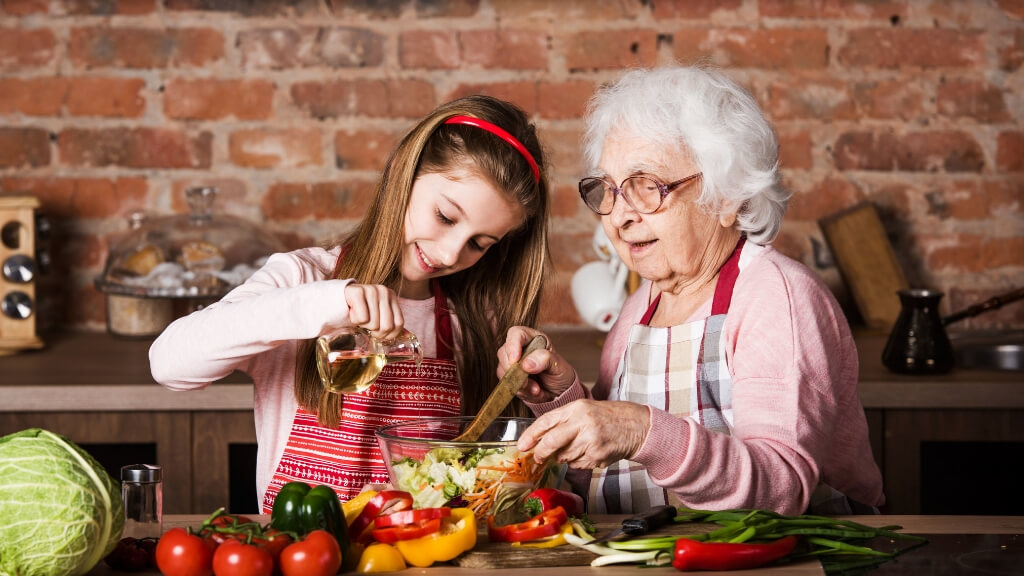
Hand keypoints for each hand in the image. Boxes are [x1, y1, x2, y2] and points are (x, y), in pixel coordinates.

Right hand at [344, 284, 404, 340]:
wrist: (338, 298)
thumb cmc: (361, 309)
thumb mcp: (379, 314)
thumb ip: (391, 323)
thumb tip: (406, 336)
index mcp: (392, 296)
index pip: (399, 323)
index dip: (390, 335)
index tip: (381, 335)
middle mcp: (384, 291)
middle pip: (387, 326)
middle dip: (376, 333)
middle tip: (368, 328)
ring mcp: (371, 290)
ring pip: (373, 324)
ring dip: (364, 326)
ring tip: (360, 317)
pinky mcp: (358, 292)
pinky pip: (362, 318)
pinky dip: (355, 321)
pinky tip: (353, 312)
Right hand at [498, 326, 575, 402]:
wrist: (559, 393)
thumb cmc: (560, 374)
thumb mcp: (558, 365)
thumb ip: (545, 359)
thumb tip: (526, 364)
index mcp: (533, 339)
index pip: (516, 333)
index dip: (513, 345)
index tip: (515, 360)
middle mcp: (520, 348)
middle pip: (504, 352)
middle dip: (513, 369)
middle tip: (526, 381)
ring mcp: (513, 364)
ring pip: (502, 369)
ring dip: (518, 383)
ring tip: (536, 389)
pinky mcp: (510, 378)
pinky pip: (506, 384)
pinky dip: (519, 391)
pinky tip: (533, 392)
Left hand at [516, 399, 649, 468]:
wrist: (636, 426)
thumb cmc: (608, 417)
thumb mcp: (584, 409)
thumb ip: (562, 421)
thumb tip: (539, 439)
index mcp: (577, 408)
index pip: (547, 421)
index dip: (531, 435)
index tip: (522, 445)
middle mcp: (583, 423)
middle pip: (552, 442)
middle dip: (541, 453)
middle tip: (537, 458)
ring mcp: (591, 441)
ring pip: (564, 456)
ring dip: (563, 457)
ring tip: (576, 448)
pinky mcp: (598, 456)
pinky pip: (577, 464)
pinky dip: (577, 462)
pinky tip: (588, 452)